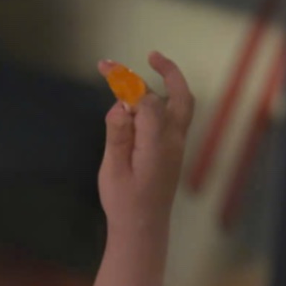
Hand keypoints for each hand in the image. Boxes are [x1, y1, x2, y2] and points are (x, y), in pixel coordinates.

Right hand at [96, 52, 194, 237]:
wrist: (142, 230)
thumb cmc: (124, 203)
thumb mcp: (113, 170)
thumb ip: (117, 134)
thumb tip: (121, 105)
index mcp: (157, 143)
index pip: (145, 99)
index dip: (126, 80)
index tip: (105, 67)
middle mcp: (173, 141)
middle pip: (178, 96)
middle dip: (167, 72)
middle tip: (152, 55)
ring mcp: (176, 146)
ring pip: (180, 106)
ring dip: (168, 86)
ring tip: (147, 73)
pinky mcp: (173, 153)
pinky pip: (173, 119)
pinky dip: (162, 104)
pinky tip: (141, 106)